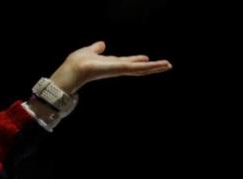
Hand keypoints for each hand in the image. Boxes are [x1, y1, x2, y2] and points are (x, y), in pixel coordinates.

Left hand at [50, 41, 171, 93]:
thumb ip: (96, 49)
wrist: (73, 69)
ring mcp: (119, 70)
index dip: (136, 61)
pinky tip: (161, 65)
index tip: (146, 59)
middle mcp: (116, 68)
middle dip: (150, 66)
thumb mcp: (89, 51)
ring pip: (140, 69)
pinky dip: (150, 67)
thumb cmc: (77, 63)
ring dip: (155, 67)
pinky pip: (138, 68)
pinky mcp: (121, 69)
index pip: (127, 62)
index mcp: (110, 64)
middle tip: (165, 65)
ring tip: (168, 65)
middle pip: (137, 67)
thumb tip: (101, 44)